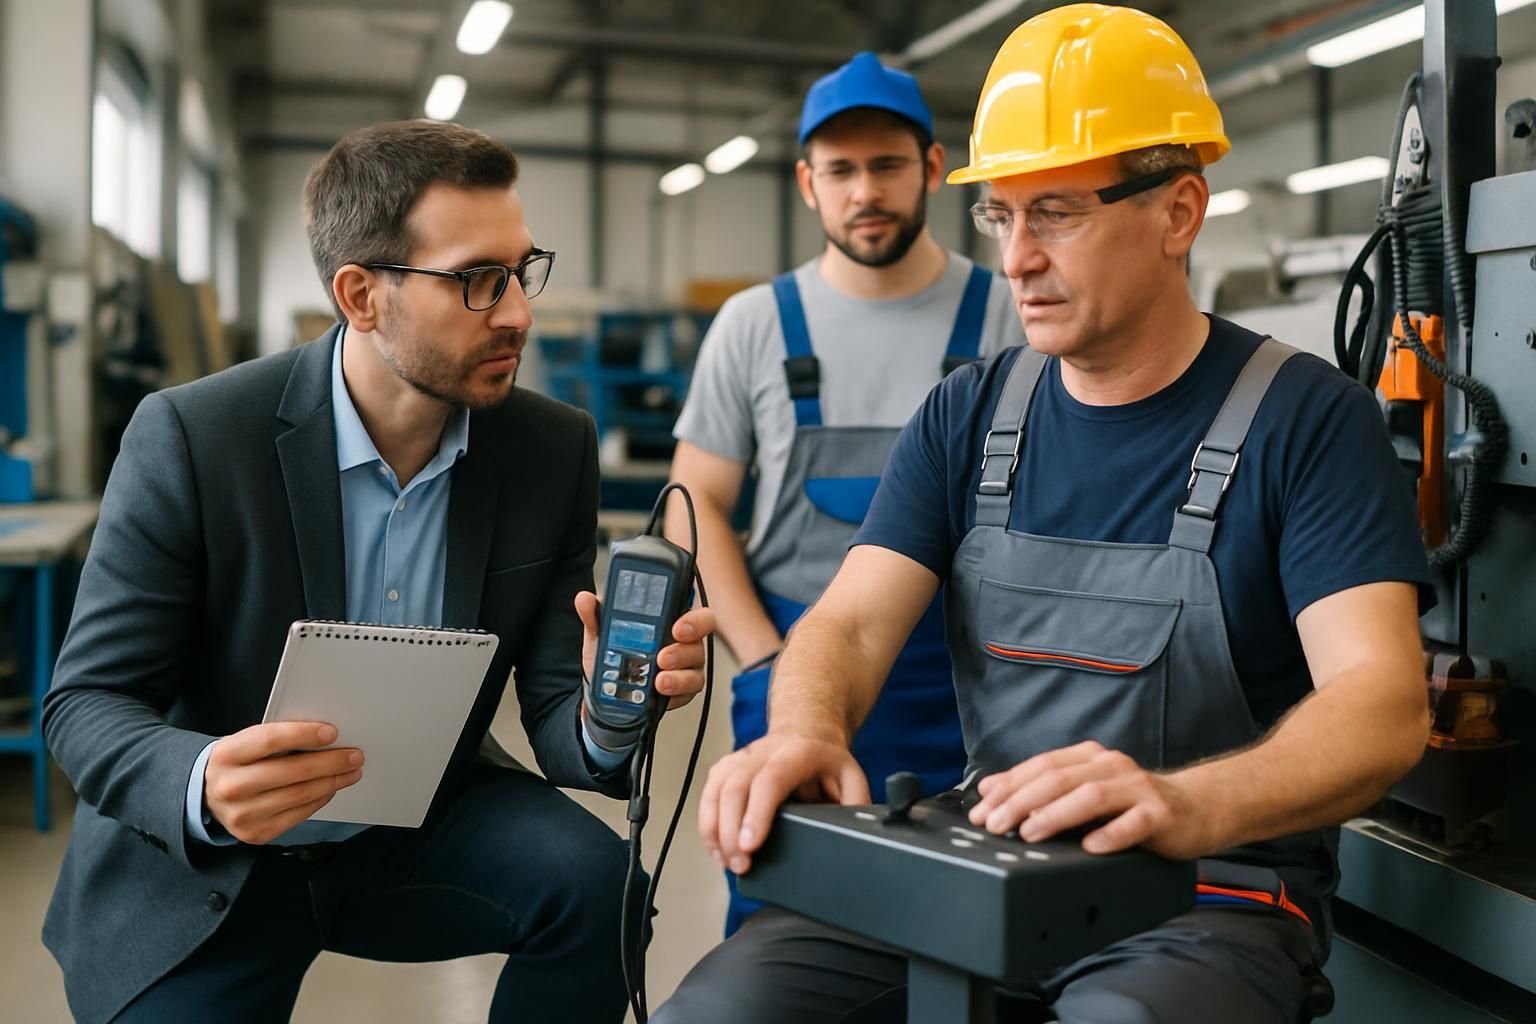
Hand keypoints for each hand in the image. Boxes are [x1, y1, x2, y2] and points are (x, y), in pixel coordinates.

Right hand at [204, 722, 362, 844]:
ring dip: (332, 781)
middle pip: (291, 772)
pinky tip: (331, 788)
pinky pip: (298, 814)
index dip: (303, 734)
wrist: (206, 795)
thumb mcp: (245, 743)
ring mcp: (242, 814)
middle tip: (354, 755)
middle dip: (330, 762)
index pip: (269, 740)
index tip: (332, 732)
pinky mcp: (255, 833)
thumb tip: (326, 737)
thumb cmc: (237, 762)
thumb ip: (277, 739)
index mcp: (227, 755)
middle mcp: (231, 786)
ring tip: (350, 771)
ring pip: (299, 795)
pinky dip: (320, 799)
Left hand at [576, 592, 715, 710]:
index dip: (692, 617)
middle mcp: (683, 639)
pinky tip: (661, 693)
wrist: (606, 694)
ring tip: (658, 680)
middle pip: (701, 637)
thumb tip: (584, 599)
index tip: (676, 626)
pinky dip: (675, 693)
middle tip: (662, 657)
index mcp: (669, 618)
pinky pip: (689, 691)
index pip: (691, 609)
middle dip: (685, 647)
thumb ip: (595, 616)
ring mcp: (687, 664)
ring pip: (696, 666)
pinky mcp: (684, 689)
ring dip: (678, 675)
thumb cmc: (612, 656)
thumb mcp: (600, 635)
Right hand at [698, 734, 868, 874]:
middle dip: (731, 831)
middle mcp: (763, 752)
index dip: (757, 813)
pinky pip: (709, 793)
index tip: (750, 846)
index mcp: (797, 753)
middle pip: (736, 787)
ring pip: (716, 789)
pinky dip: (707, 823)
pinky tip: (716, 849)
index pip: (771, 780)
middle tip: (740, 865)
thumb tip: (855, 834)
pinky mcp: (727, 767)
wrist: (806, 729)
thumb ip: (856, 804)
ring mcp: (742, 757)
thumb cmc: (826, 758)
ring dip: (715, 830)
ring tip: (727, 862)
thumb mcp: (851, 775)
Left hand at [966, 741, 1211, 859]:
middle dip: (1021, 801)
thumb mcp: (1087, 790)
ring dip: (1056, 814)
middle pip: (1058, 778)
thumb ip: (1044, 789)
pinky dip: (1110, 834)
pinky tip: (1090, 847)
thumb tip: (990, 790)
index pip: (1040, 766)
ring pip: (1090, 795)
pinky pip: (1133, 823)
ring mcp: (1137, 788)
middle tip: (995, 824)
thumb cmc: (1133, 804)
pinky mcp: (1161, 815)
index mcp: (1089, 757)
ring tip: (1029, 832)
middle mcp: (1111, 766)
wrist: (1197, 808)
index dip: (1008, 786)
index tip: (981, 810)